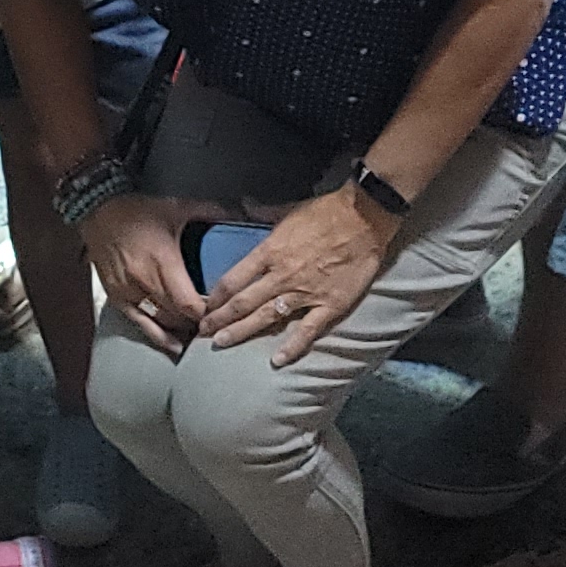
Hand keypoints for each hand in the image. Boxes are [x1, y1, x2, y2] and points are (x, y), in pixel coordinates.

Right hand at [79, 194, 207, 355]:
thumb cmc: (137, 210)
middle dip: (197, 323)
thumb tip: (241, 213)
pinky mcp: (117, 297)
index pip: (190, 304)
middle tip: (215, 324)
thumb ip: (210, 212)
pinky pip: (139, 324)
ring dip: (180, 330)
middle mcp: (145, 281)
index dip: (208, 314)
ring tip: (198, 335)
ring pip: (160, 323)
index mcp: (163, 262)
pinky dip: (158, 336)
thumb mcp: (176, 208)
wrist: (97, 209)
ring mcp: (129, 292)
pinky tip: (173, 346)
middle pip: (177, 317)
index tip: (223, 313)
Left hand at [198, 192, 397, 366]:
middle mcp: (281, 276)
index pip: (232, 280)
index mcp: (269, 252)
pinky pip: (307, 331)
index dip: (215, 297)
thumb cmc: (326, 212)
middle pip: (242, 303)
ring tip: (220, 344)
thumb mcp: (287, 210)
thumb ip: (262, 212)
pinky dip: (292, 348)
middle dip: (219, 320)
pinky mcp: (329, 305)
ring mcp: (305, 293)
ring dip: (241, 332)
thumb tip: (244, 205)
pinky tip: (276, 361)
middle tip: (201, 333)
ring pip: (265, 318)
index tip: (204, 307)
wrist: (364, 218)